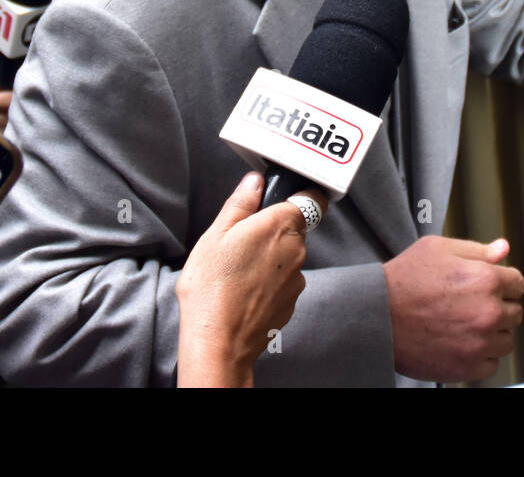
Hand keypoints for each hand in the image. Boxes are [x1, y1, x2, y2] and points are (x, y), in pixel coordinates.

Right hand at [175, 172, 322, 386]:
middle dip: (273, 230)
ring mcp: (297, 278)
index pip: (311, 198)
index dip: (299, 195)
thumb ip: (240, 203)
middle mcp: (297, 250)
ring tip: (238, 271)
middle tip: (241, 241)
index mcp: (281, 225)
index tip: (282, 200)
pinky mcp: (292, 302)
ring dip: (271, 258)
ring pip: (288, 257)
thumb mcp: (215, 235)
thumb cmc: (212, 287)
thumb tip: (255, 182)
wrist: (218, 342)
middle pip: (295, 228)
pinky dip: (269, 282)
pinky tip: (244, 291)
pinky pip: (284, 282)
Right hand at [384, 234, 523, 382]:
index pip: (517, 283)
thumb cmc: (403, 279)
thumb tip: (502, 249)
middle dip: (497, 307)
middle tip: (468, 306)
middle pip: (514, 313)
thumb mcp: (438, 249)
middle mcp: (489, 312)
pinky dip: (480, 356)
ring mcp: (480, 342)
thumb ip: (476, 250)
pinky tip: (459, 343)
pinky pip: (491, 364)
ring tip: (463, 325)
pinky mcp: (468, 367)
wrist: (376, 315)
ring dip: (492, 334)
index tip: (484, 288)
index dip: (501, 283)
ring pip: (506, 340)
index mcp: (486, 279)